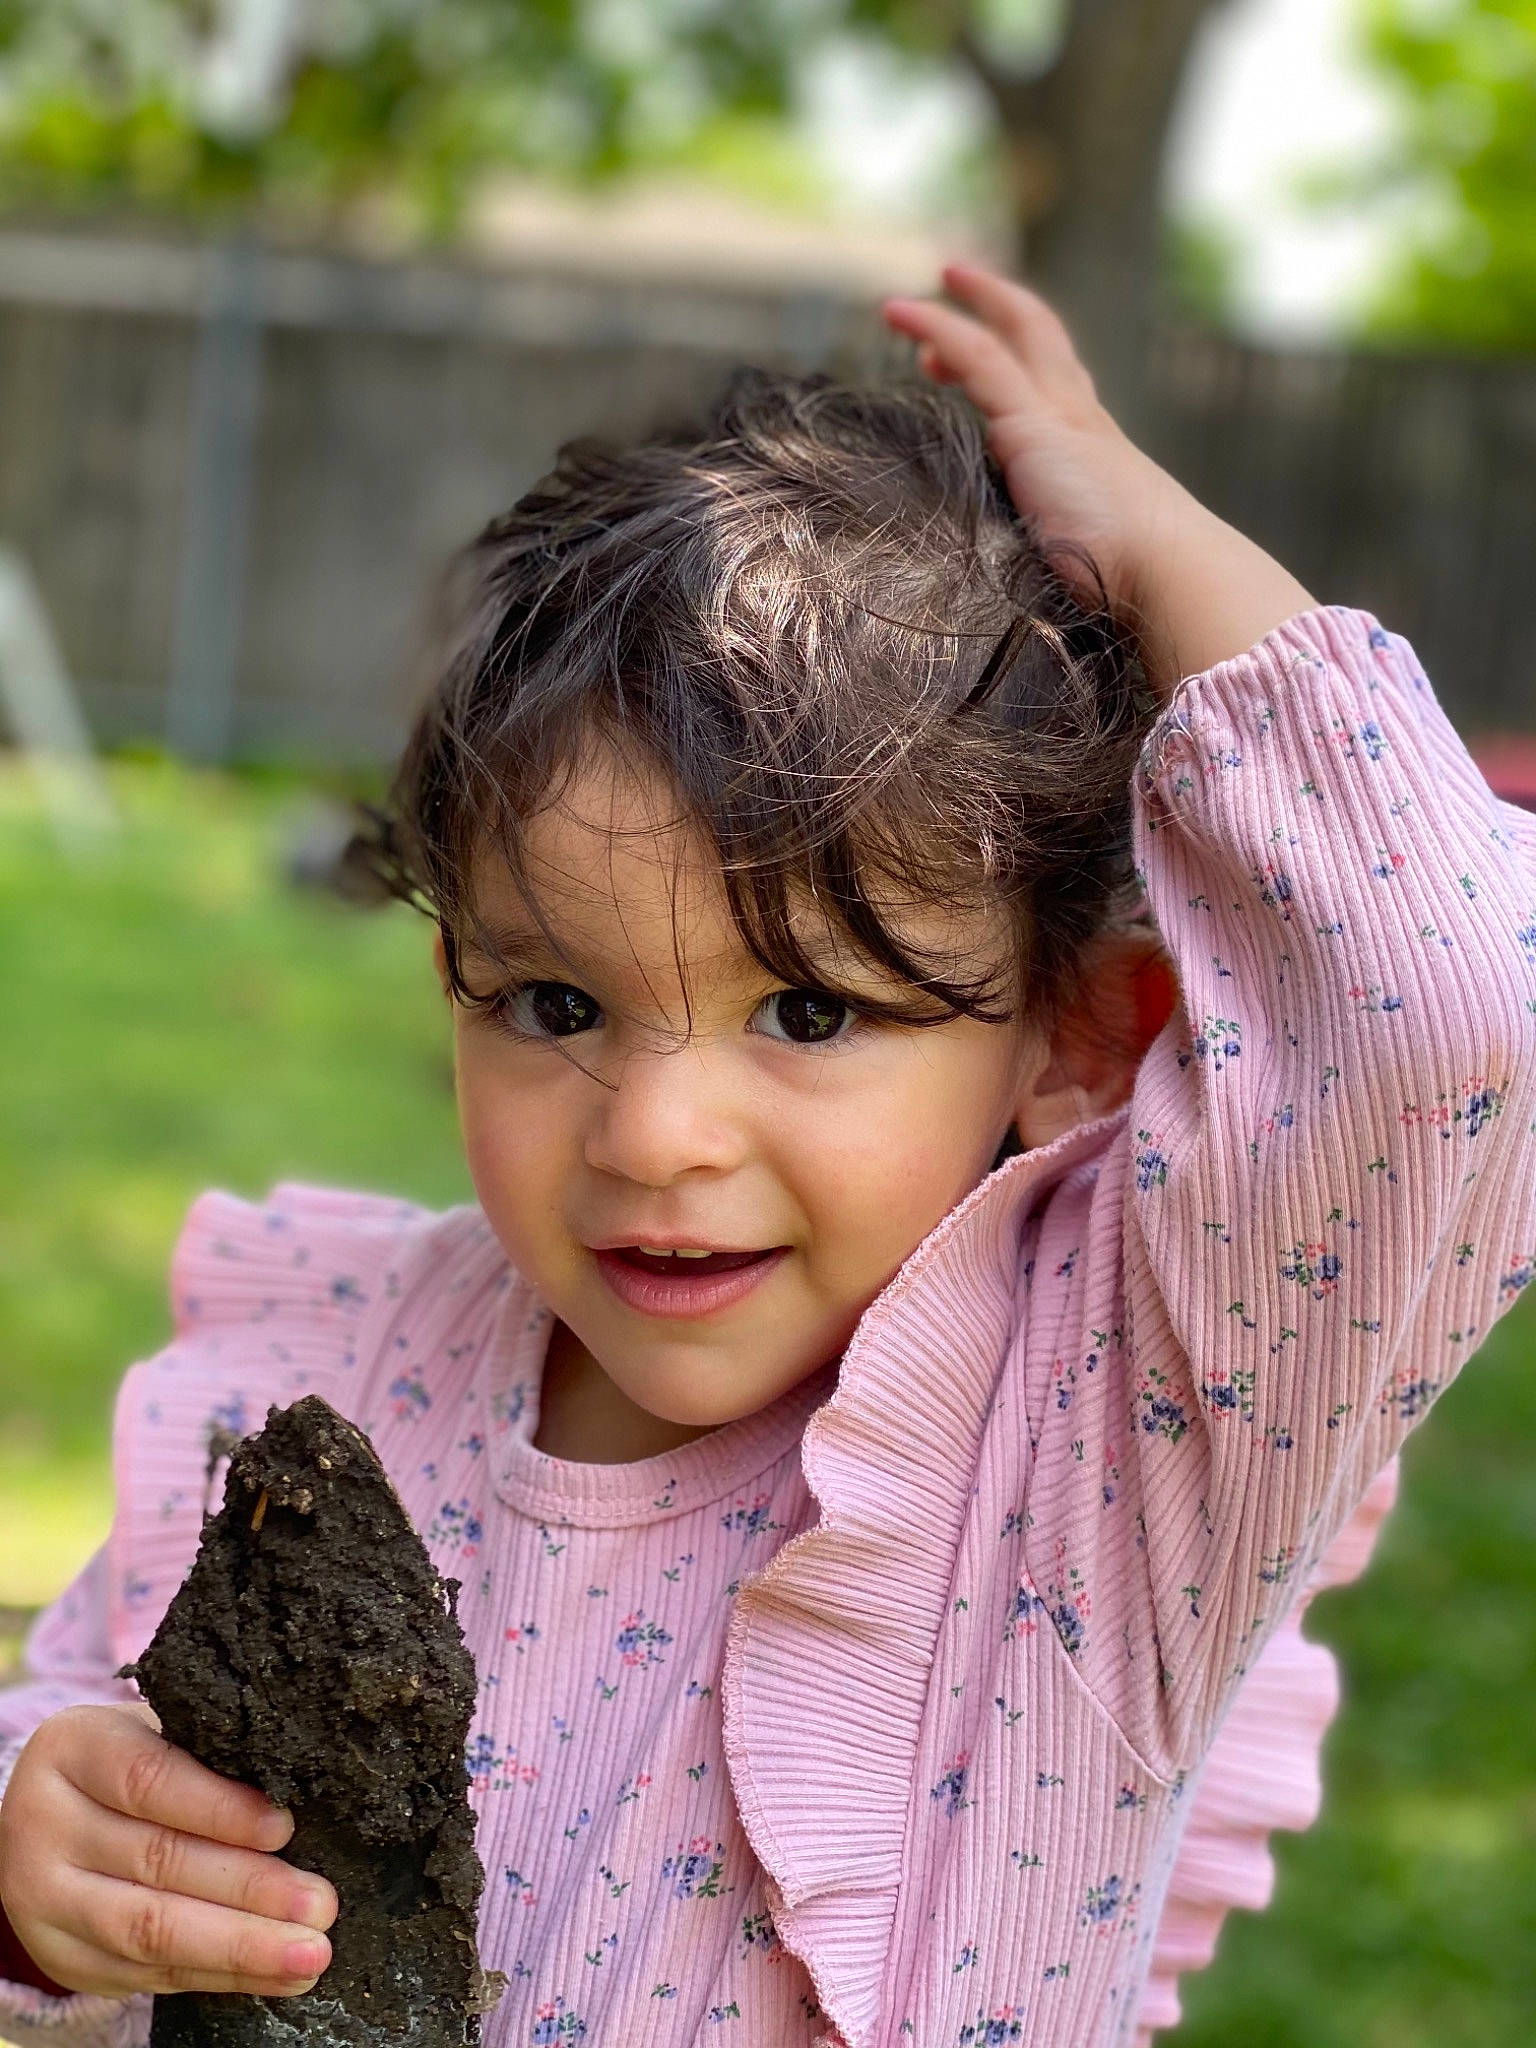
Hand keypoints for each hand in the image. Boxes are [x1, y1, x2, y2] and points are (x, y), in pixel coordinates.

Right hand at [0, 1704, 335, 1999]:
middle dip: (248, 1888)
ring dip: (239, 1946)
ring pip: (149, 1930)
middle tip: (319, 1905)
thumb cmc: (133, 1762)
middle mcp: (45, 1824)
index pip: (149, 1780)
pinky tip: (271, 1973)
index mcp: (73, 1750)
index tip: (284, 1828)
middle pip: (156, 1861)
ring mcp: (43, 1899)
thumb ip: (212, 1763)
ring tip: (307, 1954)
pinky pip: (145, 1974)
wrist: (51, 1817)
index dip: (220, 1808)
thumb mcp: (157, 1736)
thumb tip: (293, 1820)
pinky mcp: (63, 1956)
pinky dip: (216, 1976)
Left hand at [882, 263, 1317, 695]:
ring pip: (1006, 338)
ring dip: (955, 314)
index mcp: (1097, 453)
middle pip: (1042, 341)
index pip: (1061, 386)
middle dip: (1000, 308)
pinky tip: (897, 316)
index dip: (1026, 360)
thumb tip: (1034, 603)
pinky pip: (976, 357)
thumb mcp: (1089, 566)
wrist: (1165, 575)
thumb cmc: (1131, 590)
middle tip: (953, 291)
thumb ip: (1063, 561)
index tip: (979, 363)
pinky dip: (937, 330)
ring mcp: (1059, 419)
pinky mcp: (1031, 425)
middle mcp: (1083, 423)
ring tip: (901, 309)